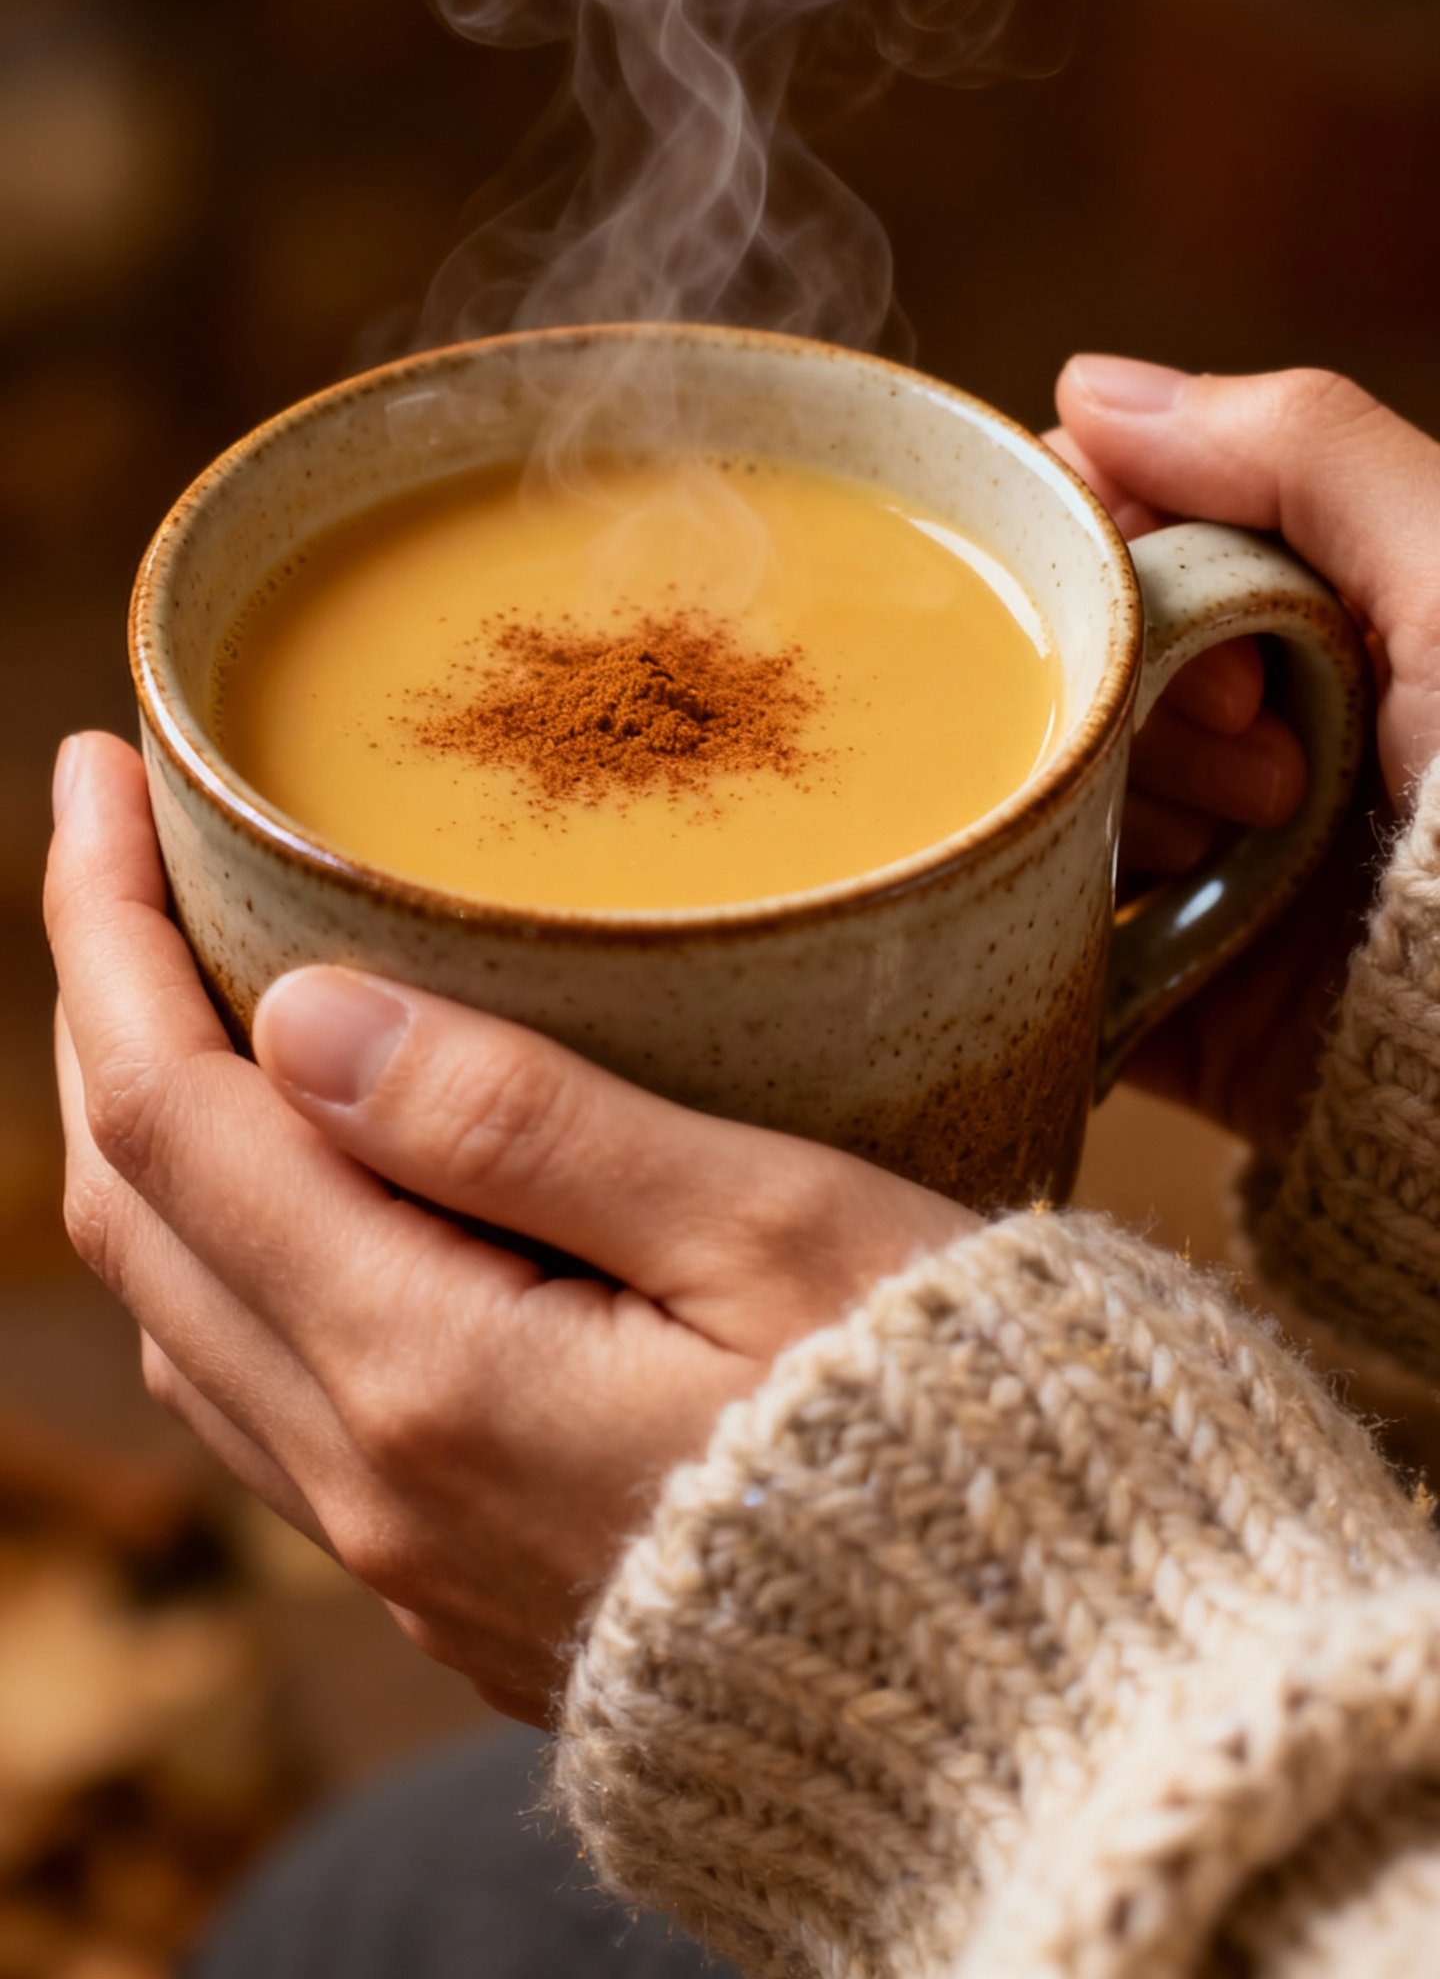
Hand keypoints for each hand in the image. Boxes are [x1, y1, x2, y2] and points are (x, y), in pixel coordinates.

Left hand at [45, 733, 972, 1720]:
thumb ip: (522, 1124)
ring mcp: (407, 1554)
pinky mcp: (461, 1586)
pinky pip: (266, 1400)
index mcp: (432, 1375)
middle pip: (138, 1215)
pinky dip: (229, 1253)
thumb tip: (305, 1014)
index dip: (108, 932)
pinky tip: (300, 1183)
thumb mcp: (766, 1230)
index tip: (101, 776)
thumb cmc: (957, 1432)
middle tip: (125, 847)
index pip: (173, 1117)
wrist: (1040, 1705)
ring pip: (186, 1314)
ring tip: (191, 989)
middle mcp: (376, 1484)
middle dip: (102, 1011)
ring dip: (155, 1139)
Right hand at [1050, 359, 1439, 1154]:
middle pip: (1075, 666)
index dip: (1124, 566)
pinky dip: (1046, 940)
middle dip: (1148, 706)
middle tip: (1266, 762)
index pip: (1124, 534)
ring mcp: (1210, 869)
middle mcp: (1256, 731)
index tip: (1219, 639)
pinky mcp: (1174, 1004)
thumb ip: (1303, 451)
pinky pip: (1047, 954)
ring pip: (1048, 800)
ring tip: (1242, 866)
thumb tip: (1086, 386)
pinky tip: (1100, 930)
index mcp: (1319, 618)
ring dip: (1115, 823)